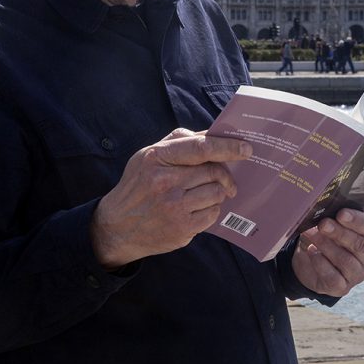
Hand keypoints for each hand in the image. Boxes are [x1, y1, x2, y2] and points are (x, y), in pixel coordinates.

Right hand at [91, 129, 250, 268]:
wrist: (116, 226)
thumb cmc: (137, 185)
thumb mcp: (147, 156)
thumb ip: (178, 142)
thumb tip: (213, 134)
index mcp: (157, 158)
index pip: (201, 148)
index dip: (228, 147)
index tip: (246, 148)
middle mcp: (165, 182)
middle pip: (214, 172)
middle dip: (225, 175)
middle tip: (228, 180)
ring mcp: (174, 207)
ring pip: (217, 193)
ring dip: (218, 192)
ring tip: (208, 194)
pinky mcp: (181, 229)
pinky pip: (212, 214)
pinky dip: (211, 210)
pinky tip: (198, 209)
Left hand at [291, 209, 363, 296]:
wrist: (311, 258)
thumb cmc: (329, 234)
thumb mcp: (335, 222)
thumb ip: (335, 215)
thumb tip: (325, 209)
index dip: (358, 221)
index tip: (341, 213)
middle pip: (360, 246)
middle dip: (340, 233)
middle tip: (323, 224)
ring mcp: (358, 274)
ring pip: (346, 261)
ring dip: (326, 246)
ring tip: (312, 234)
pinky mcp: (342, 287)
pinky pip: (333, 276)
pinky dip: (320, 262)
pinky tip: (311, 251)